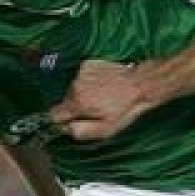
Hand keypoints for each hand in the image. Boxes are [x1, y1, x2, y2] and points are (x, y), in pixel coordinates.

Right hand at [50, 59, 174, 141]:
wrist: (140, 83)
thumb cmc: (125, 108)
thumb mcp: (106, 129)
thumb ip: (82, 131)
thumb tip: (67, 130)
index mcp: (77, 103)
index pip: (54, 115)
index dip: (62, 121)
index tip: (71, 122)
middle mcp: (75, 86)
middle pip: (67, 101)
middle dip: (77, 107)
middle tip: (97, 109)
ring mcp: (81, 73)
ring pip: (75, 88)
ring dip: (85, 93)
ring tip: (104, 96)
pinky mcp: (89, 64)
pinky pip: (83, 77)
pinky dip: (91, 81)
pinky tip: (105, 84)